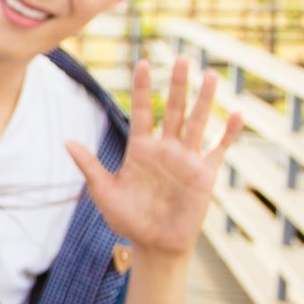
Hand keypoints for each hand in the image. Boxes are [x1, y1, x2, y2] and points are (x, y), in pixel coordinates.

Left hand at [67, 56, 242, 258]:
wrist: (154, 245)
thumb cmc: (127, 219)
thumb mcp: (104, 191)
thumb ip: (89, 165)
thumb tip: (66, 142)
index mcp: (141, 149)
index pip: (143, 111)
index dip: (144, 88)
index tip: (143, 63)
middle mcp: (166, 148)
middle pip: (174, 109)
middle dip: (177, 85)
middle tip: (180, 58)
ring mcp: (187, 159)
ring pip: (198, 122)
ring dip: (204, 99)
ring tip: (210, 74)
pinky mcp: (204, 174)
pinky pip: (219, 149)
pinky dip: (228, 133)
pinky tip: (237, 114)